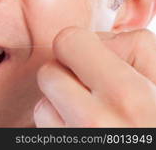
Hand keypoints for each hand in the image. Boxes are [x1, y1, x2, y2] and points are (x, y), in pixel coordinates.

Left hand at [34, 26, 155, 126]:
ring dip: (62, 107)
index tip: (93, 55)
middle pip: (48, 73)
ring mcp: (75, 146)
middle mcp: (95, 126)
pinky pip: (47, 134)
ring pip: (43, 106)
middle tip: (95, 88)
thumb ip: (138, 50)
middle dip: (68, 75)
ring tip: (96, 118)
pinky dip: (61, 130)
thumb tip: (98, 42)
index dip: (80, 45)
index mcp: (129, 98)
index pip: (68, 42)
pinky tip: (88, 136)